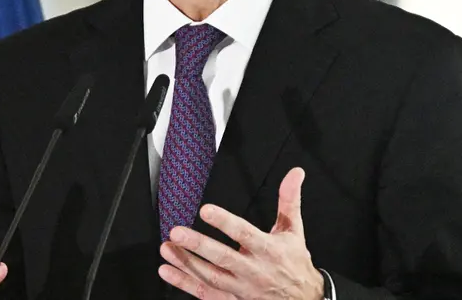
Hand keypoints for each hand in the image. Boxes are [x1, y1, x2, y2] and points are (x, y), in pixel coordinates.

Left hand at [158, 167, 323, 299]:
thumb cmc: (295, 262)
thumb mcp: (294, 231)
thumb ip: (289, 200)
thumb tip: (295, 173)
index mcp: (269, 250)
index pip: (245, 234)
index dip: (225, 222)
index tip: (205, 210)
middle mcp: (254, 271)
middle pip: (223, 258)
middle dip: (199, 245)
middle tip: (177, 232)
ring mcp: (242, 288)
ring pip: (211, 277)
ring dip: (186, 263)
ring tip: (166, 248)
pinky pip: (205, 293)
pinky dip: (184, 283)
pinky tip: (167, 271)